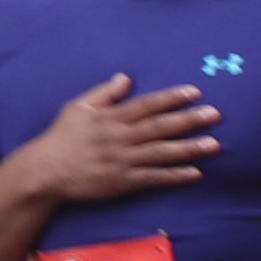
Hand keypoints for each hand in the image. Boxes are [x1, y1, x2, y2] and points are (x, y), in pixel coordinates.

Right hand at [9, 75, 216, 201]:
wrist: (45, 171)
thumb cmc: (62, 137)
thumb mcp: (78, 107)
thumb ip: (104, 92)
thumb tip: (127, 77)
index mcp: (110, 117)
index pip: (147, 104)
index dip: (172, 98)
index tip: (195, 92)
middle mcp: (119, 137)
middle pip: (160, 126)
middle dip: (189, 119)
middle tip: (216, 114)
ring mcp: (122, 161)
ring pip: (161, 152)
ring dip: (189, 149)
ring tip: (216, 144)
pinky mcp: (122, 182)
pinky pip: (153, 178)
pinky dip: (174, 176)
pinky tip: (196, 173)